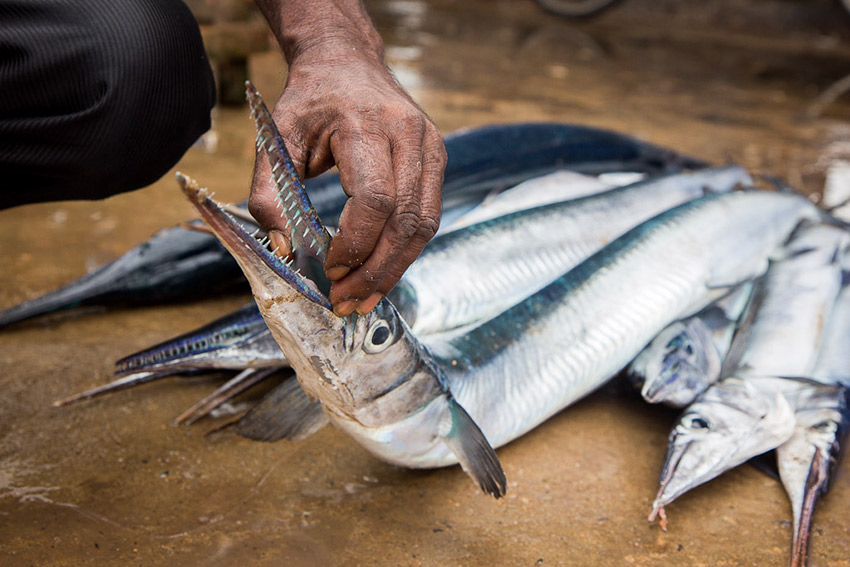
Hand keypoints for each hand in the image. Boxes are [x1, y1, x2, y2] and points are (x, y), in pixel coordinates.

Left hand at [248, 43, 445, 316]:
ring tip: (363, 299)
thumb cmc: (309, 101)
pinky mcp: (437, 159)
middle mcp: (410, 135)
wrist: (347, 62)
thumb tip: (286, 253)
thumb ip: (269, 195)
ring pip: (423, 225)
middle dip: (375, 270)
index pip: (375, 199)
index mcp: (368, 124)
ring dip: (394, 269)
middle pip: (405, 220)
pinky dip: (404, 251)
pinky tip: (379, 272)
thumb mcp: (276, 138)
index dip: (355, 243)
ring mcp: (431, 147)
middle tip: (345, 301)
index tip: (328, 271)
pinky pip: (427, 217)